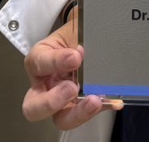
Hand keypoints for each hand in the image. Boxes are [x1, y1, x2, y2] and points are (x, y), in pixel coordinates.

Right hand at [20, 9, 109, 128]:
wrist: (86, 38)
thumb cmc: (73, 35)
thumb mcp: (72, 29)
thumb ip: (77, 36)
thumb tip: (83, 50)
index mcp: (38, 62)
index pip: (38, 64)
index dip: (56, 62)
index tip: (76, 56)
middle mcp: (44, 87)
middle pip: (33, 108)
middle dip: (52, 102)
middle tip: (72, 88)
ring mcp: (62, 101)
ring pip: (61, 119)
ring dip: (78, 113)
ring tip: (95, 101)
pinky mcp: (81, 106)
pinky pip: (89, 113)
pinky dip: (103, 108)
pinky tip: (114, 101)